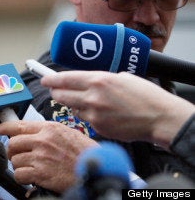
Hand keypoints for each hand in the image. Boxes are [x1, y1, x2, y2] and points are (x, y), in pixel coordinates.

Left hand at [0, 121, 96, 192]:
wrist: (99, 170)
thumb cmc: (87, 154)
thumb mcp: (68, 134)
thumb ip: (49, 132)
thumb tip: (32, 134)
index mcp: (50, 128)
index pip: (19, 125)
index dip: (4, 127)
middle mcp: (43, 140)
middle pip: (12, 143)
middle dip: (13, 151)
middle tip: (19, 156)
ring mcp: (41, 157)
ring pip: (14, 160)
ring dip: (20, 166)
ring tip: (31, 168)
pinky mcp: (40, 173)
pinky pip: (19, 174)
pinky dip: (23, 178)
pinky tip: (32, 177)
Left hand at [42, 71, 194, 148]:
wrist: (159, 117)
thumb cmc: (145, 96)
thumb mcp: (121, 77)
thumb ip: (101, 80)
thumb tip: (87, 82)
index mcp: (98, 80)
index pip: (65, 79)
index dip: (51, 79)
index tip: (44, 79)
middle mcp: (92, 96)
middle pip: (62, 95)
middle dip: (56, 92)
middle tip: (55, 91)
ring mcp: (94, 113)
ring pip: (72, 107)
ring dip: (74, 104)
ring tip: (86, 101)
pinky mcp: (97, 127)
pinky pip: (85, 119)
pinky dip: (88, 115)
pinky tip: (100, 113)